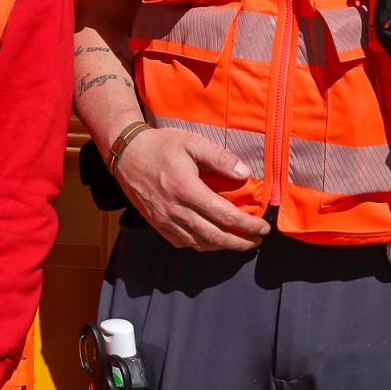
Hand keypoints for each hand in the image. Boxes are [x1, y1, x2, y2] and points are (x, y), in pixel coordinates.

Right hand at [114, 128, 270, 251]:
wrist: (127, 156)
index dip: (248, 225)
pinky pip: (184, 243)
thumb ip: (219, 158)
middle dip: (241, 242)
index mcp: (187, 190)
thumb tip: (244, 172)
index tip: (263, 227)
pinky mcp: (158, 225)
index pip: (225, 216)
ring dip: (224, 246)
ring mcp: (166, 221)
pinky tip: (214, 239)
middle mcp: (176, 211)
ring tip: (241, 242)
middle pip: (216, 237)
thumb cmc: (161, 146)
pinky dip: (203, 245)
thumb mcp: (192, 143)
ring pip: (201, 244)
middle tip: (257, 240)